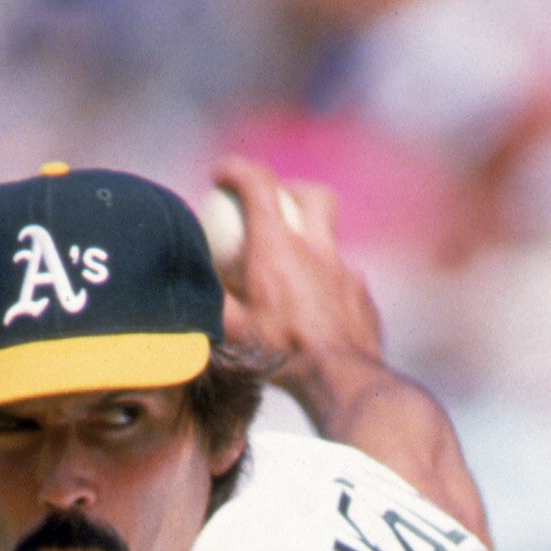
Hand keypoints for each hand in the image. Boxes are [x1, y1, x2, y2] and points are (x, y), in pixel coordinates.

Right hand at [210, 157, 385, 409]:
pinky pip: (346, 280)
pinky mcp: (364, 297)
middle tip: (275, 205)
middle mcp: (317, 250)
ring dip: (312, 248)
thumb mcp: (232, 330)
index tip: (220, 175)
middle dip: (293, 189)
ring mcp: (346, 271)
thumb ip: (208, 299)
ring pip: (332, 243)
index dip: (236, 169)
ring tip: (295, 273)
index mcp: (278, 248)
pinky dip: (330, 287)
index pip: (258, 183)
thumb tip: (186, 282)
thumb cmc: (281, 356)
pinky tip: (320, 311)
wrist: (341, 381)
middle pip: (314, 195)